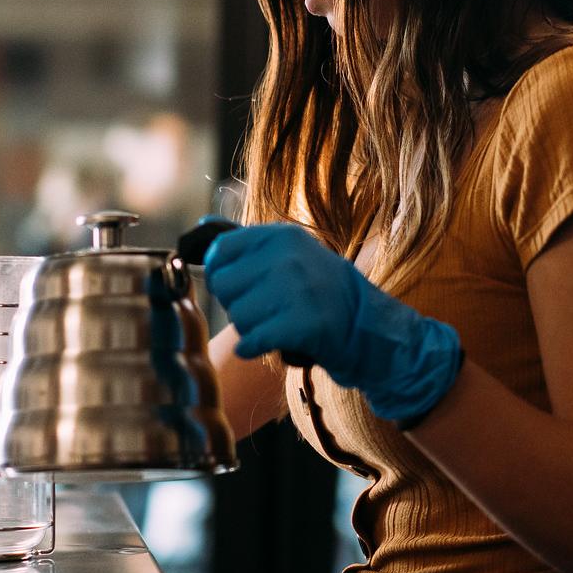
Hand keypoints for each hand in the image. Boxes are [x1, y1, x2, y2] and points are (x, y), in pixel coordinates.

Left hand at [203, 223, 462, 425]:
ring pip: (237, 316)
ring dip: (251, 328)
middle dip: (237, 304)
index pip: (220, 251)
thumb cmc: (323, 292)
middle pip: (224, 286)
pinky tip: (271, 342)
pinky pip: (251, 340)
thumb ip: (248, 242)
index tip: (238, 286)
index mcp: (282, 236)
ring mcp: (297, 288)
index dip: (221, 274)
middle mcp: (288, 256)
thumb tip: (202, 225)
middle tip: (267, 309)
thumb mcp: (293, 253)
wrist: (369, 327)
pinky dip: (255, 348)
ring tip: (279, 323)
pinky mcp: (303, 323)